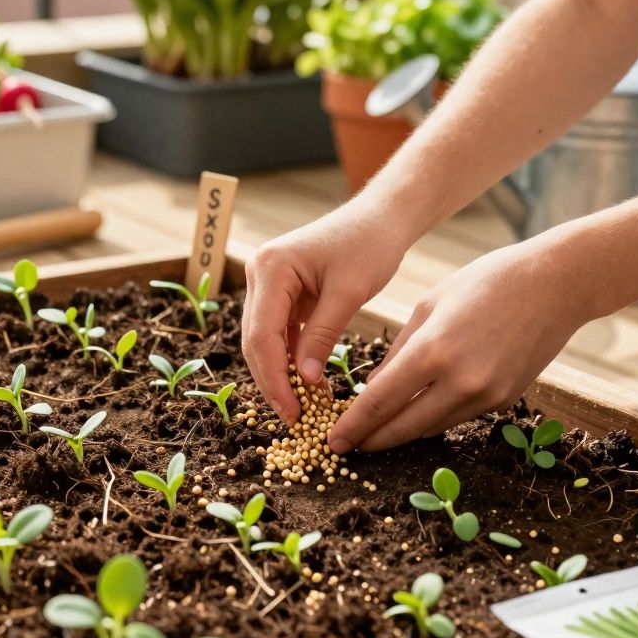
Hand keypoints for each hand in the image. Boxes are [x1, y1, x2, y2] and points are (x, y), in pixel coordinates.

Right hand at [241, 203, 409, 422]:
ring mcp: (268, 282)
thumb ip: (322, 335)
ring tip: (304, 406)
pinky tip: (310, 382)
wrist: (381, 218)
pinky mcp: (282, 292)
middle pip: (255, 340)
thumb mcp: (348, 292)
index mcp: (271, 268)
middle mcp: (259, 273)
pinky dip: (292, 358)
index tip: (291, 412)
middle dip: (273, 381)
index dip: (274, 378)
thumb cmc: (369, 245)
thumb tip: (303, 381)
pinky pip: (280, 332)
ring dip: (282, 373)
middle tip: (294, 418)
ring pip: (265, 340)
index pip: (262, 335)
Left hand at [328, 240, 593, 452]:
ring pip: (430, 428)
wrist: (554, 285)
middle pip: (404, 427)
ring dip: (400, 434)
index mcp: (432, 351)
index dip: (354, 426)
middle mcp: (459, 382)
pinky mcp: (503, 401)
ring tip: (374, 434)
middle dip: (372, 440)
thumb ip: (397, 353)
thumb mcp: (427, 307)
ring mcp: (485, 396)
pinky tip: (413, 416)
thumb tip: (372, 391)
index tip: (334, 441)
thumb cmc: (485, 283)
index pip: (379, 402)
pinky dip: (430, 420)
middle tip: (347, 447)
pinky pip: (455, 419)